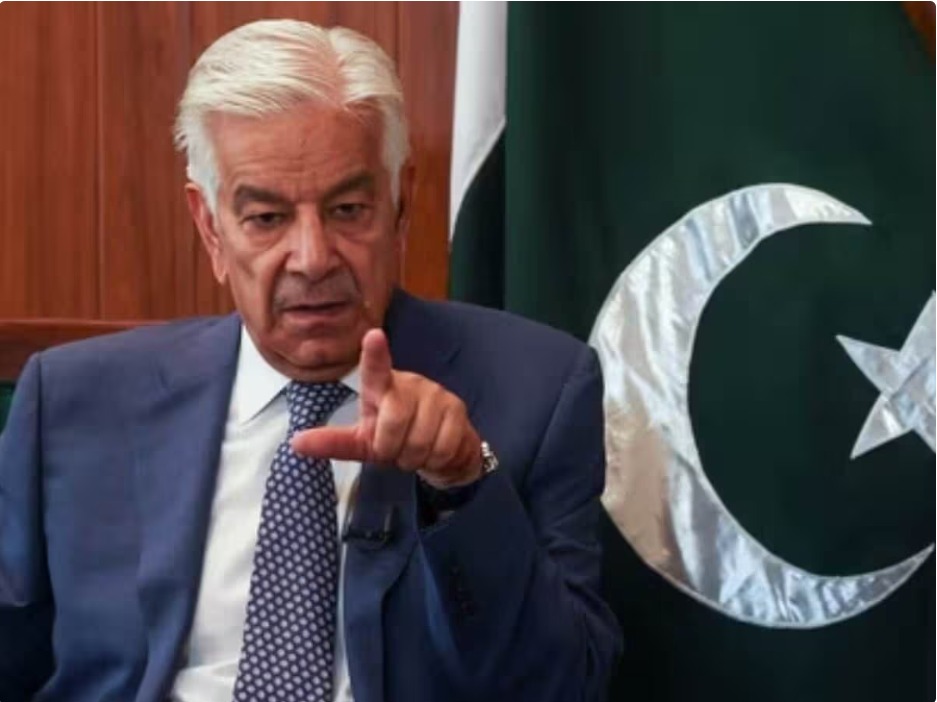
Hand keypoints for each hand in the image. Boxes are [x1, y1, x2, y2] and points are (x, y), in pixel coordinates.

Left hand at [290, 328, 482, 488]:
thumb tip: (295, 444)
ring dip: (413, 458)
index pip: (375, 369)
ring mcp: (435, 393)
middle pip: (394, 419)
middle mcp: (409, 383)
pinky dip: (434, 461)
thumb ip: (333, 443)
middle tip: (395, 452)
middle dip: (391, 449)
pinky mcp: (457, 408)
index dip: (374, 353)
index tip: (373, 336)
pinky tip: (434, 453)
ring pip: (419, 439)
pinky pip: (442, 446)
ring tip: (415, 452)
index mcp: (380, 388)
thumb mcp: (363, 443)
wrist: (441, 452)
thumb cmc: (396, 440)